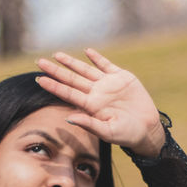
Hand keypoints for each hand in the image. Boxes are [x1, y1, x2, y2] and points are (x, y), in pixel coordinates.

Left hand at [35, 47, 165, 158]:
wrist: (147, 129)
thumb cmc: (126, 134)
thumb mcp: (107, 132)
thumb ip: (89, 124)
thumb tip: (68, 118)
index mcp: (91, 106)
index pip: (68, 93)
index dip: (53, 86)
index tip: (39, 79)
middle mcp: (96, 93)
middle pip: (71, 79)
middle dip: (55, 71)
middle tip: (39, 62)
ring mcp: (107, 84)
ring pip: (85, 70)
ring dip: (71, 62)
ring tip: (57, 55)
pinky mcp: (121, 77)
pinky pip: (106, 65)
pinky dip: (97, 58)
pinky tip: (87, 52)